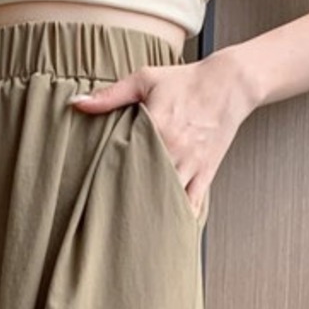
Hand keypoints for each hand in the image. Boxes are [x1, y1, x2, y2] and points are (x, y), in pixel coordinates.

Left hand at [68, 53, 252, 218]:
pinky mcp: (206, 172)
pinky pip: (193, 203)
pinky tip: (166, 229)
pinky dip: (180, 217)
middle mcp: (174, 149)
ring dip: (151, 212)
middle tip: (108, 219)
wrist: (230, 83)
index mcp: (156, 127)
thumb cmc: (185, 80)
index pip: (125, 161)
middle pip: (144, 184)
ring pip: (167, 198)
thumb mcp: (145, 79)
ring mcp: (192, 164)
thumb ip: (111, 94)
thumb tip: (77, 103)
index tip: (94, 192)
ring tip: (132, 229)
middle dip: (128, 201)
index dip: (108, 178)